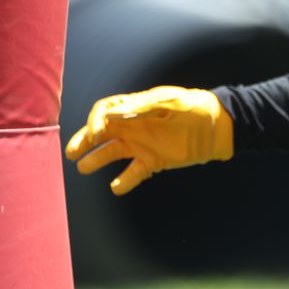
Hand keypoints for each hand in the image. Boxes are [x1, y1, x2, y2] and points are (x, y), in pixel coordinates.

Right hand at [65, 86, 234, 194]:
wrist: (217, 127)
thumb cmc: (194, 107)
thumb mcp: (170, 101)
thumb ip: (143, 106)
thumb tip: (116, 112)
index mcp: (135, 107)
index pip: (105, 112)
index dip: (95, 121)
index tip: (95, 133)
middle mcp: (133, 126)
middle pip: (101, 133)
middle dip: (85, 141)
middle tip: (71, 152)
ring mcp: (142, 144)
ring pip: (112, 152)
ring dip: (96, 160)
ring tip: (82, 168)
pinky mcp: (153, 161)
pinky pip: (134, 173)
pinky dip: (124, 181)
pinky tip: (116, 187)